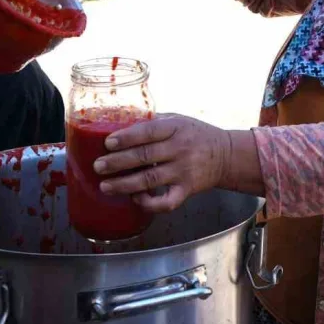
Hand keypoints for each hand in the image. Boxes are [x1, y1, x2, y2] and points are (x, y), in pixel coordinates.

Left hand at [94, 114, 258, 212]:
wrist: (225, 155)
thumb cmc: (196, 134)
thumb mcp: (179, 119)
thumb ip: (154, 121)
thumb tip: (120, 119)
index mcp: (176, 128)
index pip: (149, 132)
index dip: (127, 137)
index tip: (108, 142)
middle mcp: (180, 149)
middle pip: (145, 156)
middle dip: (118, 162)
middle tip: (98, 166)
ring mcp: (184, 171)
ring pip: (150, 180)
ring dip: (125, 184)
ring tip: (105, 186)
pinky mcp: (187, 190)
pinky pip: (167, 202)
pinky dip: (150, 204)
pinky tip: (135, 199)